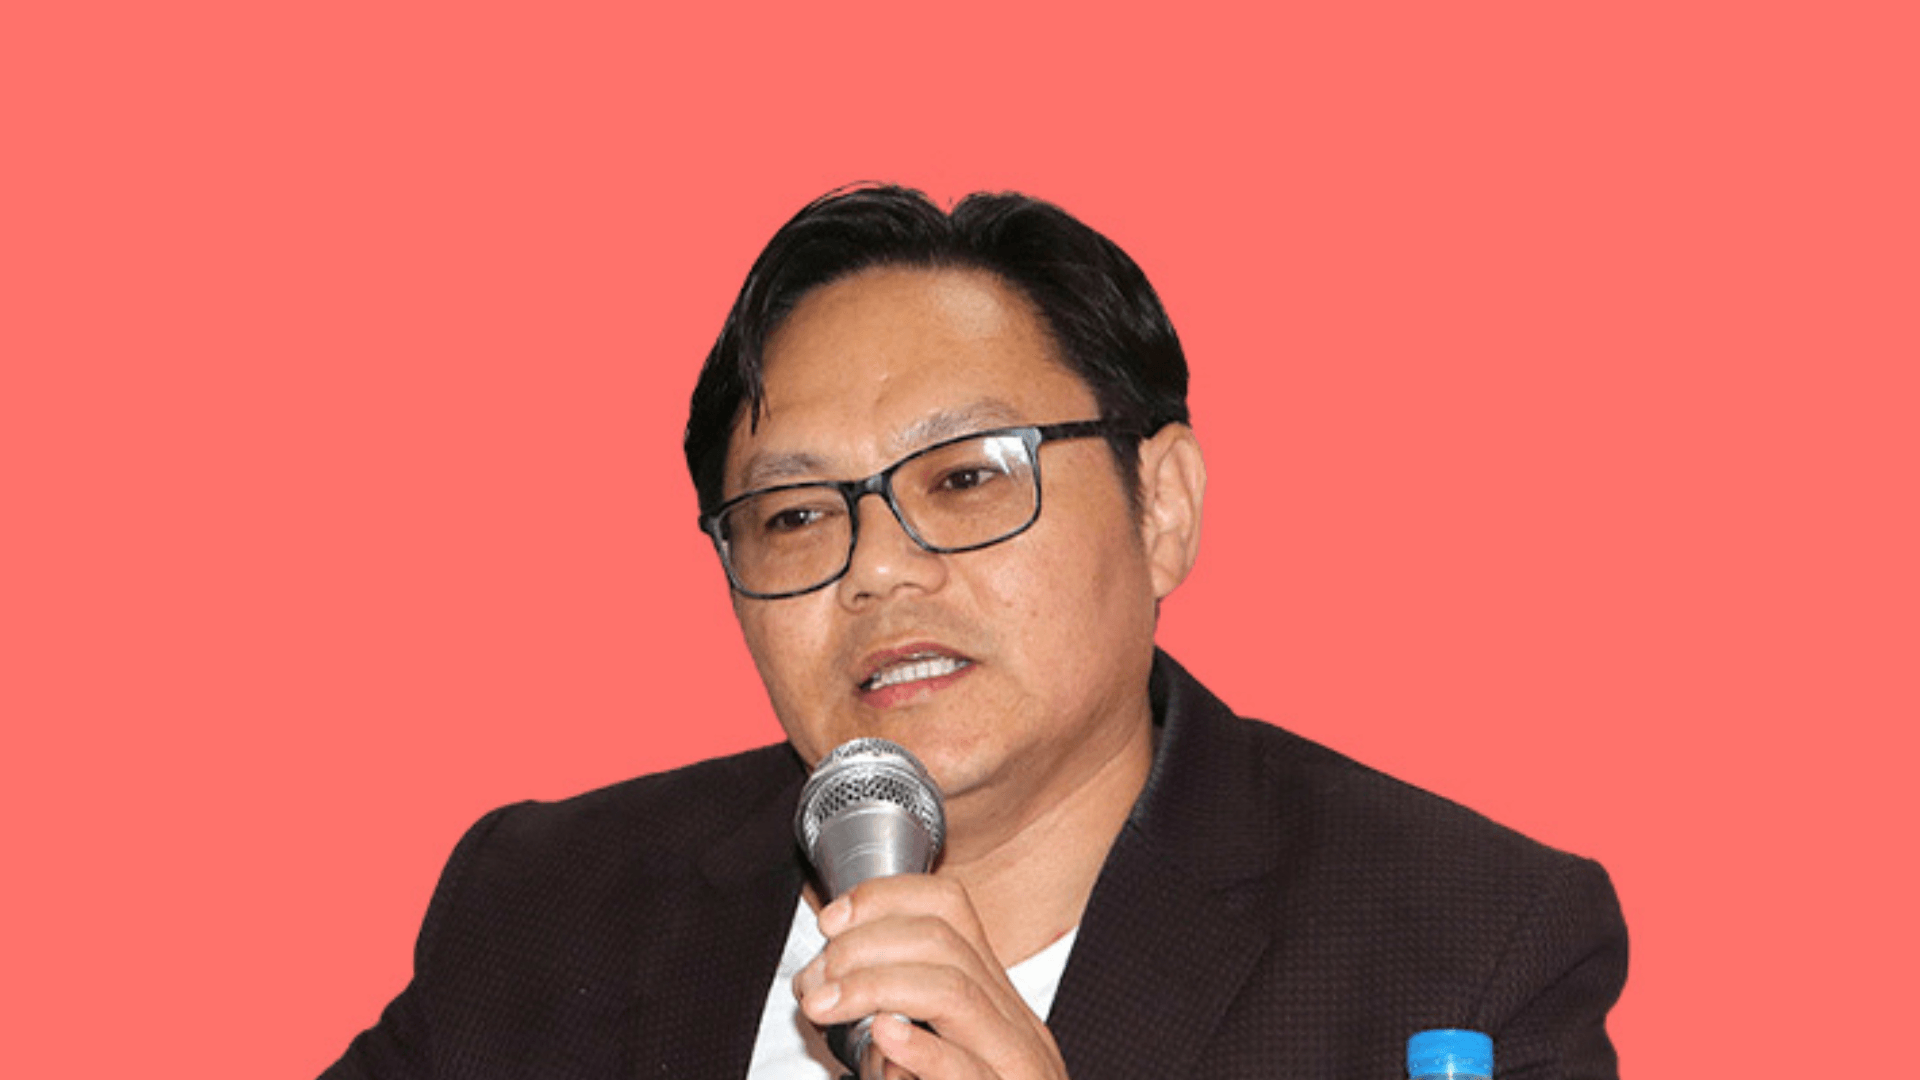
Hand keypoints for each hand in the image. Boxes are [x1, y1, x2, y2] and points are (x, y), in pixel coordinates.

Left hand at [793, 875, 1070, 1079]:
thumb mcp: (928, 1064)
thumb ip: (898, 1021)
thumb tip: (829, 984)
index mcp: (992, 1004)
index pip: (950, 909)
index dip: (886, 898)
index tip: (831, 920)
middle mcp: (1012, 1025)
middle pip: (945, 941)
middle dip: (865, 946)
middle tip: (815, 984)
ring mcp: (1017, 1067)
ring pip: (955, 993)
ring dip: (876, 985)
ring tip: (827, 1004)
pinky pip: (969, 1071)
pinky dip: (925, 1050)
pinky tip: (886, 1038)